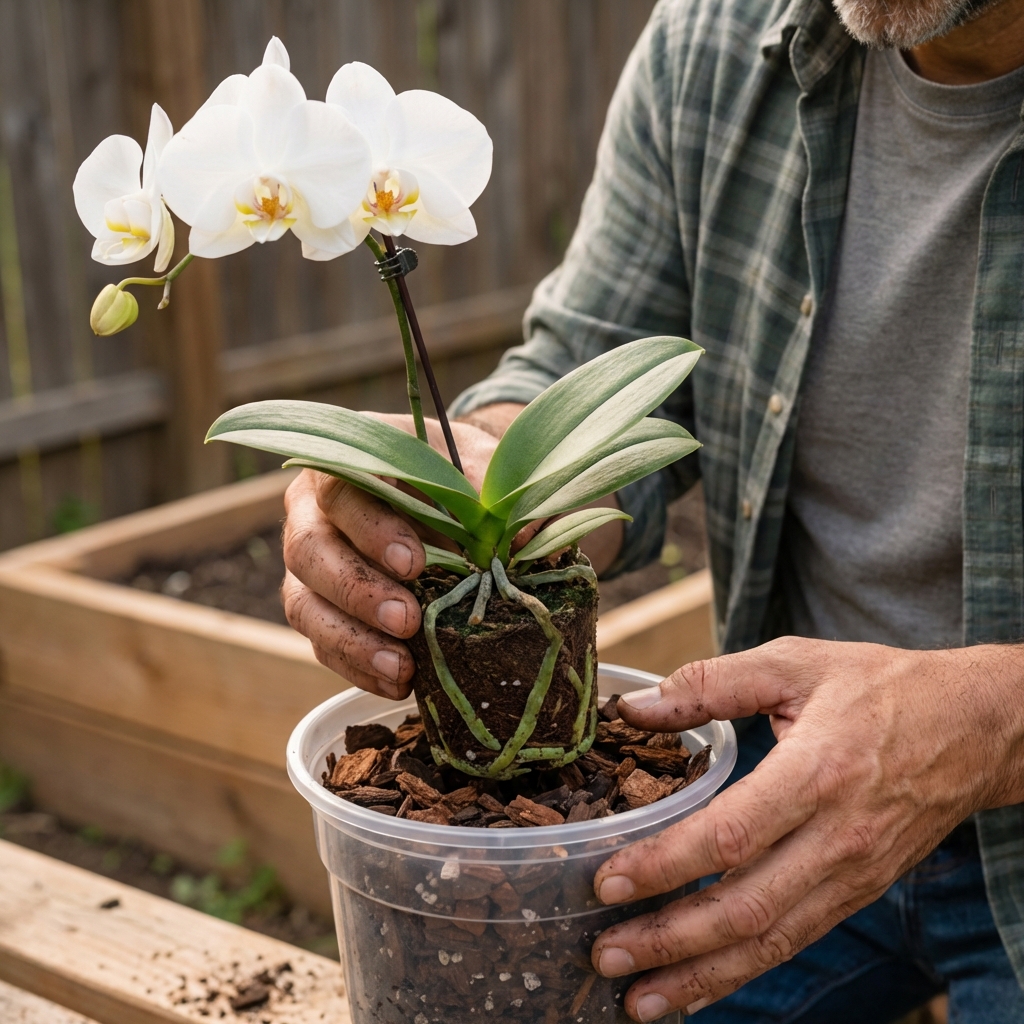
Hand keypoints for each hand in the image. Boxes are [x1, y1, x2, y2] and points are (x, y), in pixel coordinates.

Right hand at [281, 414, 501, 698]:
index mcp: (347, 463)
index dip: (370, 528)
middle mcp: (313, 511)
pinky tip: (398, 682)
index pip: (338, 487)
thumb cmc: (459, 475)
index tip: (415, 563)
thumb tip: (526, 536)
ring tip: (402, 666)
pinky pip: (323, 643)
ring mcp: (311, 564)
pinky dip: (358, 667)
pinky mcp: (319, 609)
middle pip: (310, 550)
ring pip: (305, 604)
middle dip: (359, 591)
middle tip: (408, 620)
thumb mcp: (480, 464)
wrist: (452, 497)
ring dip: (352, 640)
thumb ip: (494, 490)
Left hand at [589, 636, 1023, 1019]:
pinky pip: (796, 940)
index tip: (608, 880)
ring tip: (639, 999)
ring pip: (772, 940)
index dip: (667, 864)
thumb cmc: (878, 686)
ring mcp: (853, 873)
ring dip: (702, 975)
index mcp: (819, 771)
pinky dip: (744, 970)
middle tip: (605, 954)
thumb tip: (633, 708)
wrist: (977, 728)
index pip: (732, 834)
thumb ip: (710, 683)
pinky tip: (699, 984)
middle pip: (747, 907)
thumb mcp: (794, 662)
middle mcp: (838, 836)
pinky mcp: (859, 890)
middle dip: (671, 940)